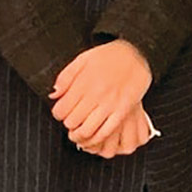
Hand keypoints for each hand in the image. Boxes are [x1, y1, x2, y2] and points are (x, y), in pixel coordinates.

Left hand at [50, 39, 153, 153]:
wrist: (138, 53)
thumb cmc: (110, 56)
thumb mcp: (83, 58)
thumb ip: (65, 76)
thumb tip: (54, 94)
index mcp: (84, 82)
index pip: (61, 110)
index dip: (58, 114)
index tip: (61, 112)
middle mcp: (96, 95)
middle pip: (72, 122)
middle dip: (68, 124)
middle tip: (71, 120)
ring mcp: (110, 104)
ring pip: (87, 131)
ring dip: (79, 135)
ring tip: (78, 132)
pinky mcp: (123, 111)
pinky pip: (106, 132)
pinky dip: (96, 139)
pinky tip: (93, 136)